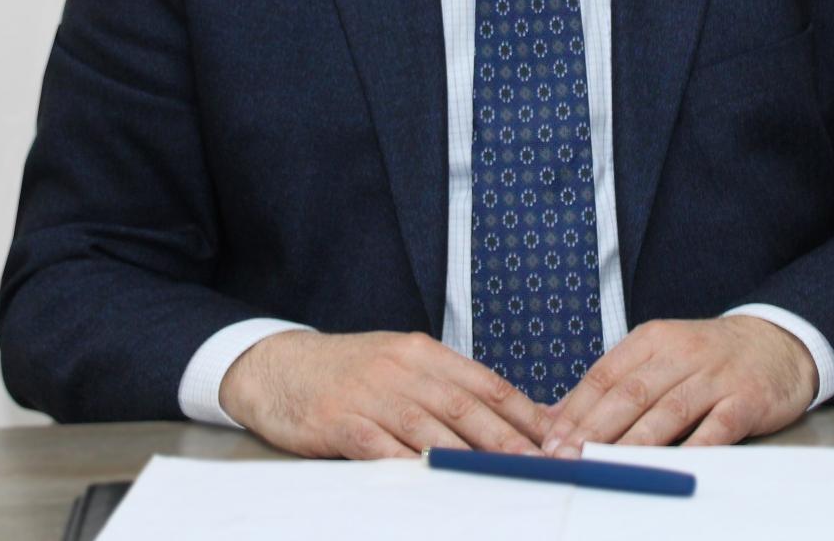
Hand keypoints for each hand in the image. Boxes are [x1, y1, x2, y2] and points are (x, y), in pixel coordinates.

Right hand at [219, 329, 551, 458]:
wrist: (278, 367)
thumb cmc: (349, 371)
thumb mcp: (400, 365)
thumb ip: (445, 387)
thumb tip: (504, 416)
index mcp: (422, 352)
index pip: (484, 382)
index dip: (522, 411)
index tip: (555, 436)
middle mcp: (402, 368)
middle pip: (465, 406)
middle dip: (507, 439)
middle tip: (542, 464)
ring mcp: (370, 394)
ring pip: (429, 427)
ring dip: (468, 456)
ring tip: (500, 479)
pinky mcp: (339, 422)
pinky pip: (379, 446)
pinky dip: (409, 465)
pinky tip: (431, 481)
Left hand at [541, 316, 817, 454]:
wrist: (776, 342)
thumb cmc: (705, 357)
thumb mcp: (657, 356)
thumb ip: (612, 385)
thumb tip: (553, 416)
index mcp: (652, 339)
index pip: (605, 375)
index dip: (576, 410)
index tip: (550, 441)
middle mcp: (680, 352)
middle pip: (631, 393)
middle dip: (594, 429)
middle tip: (567, 458)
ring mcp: (714, 375)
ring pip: (668, 411)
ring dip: (633, 443)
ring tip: (605, 467)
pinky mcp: (746, 398)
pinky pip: (717, 427)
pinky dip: (694, 449)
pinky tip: (672, 467)